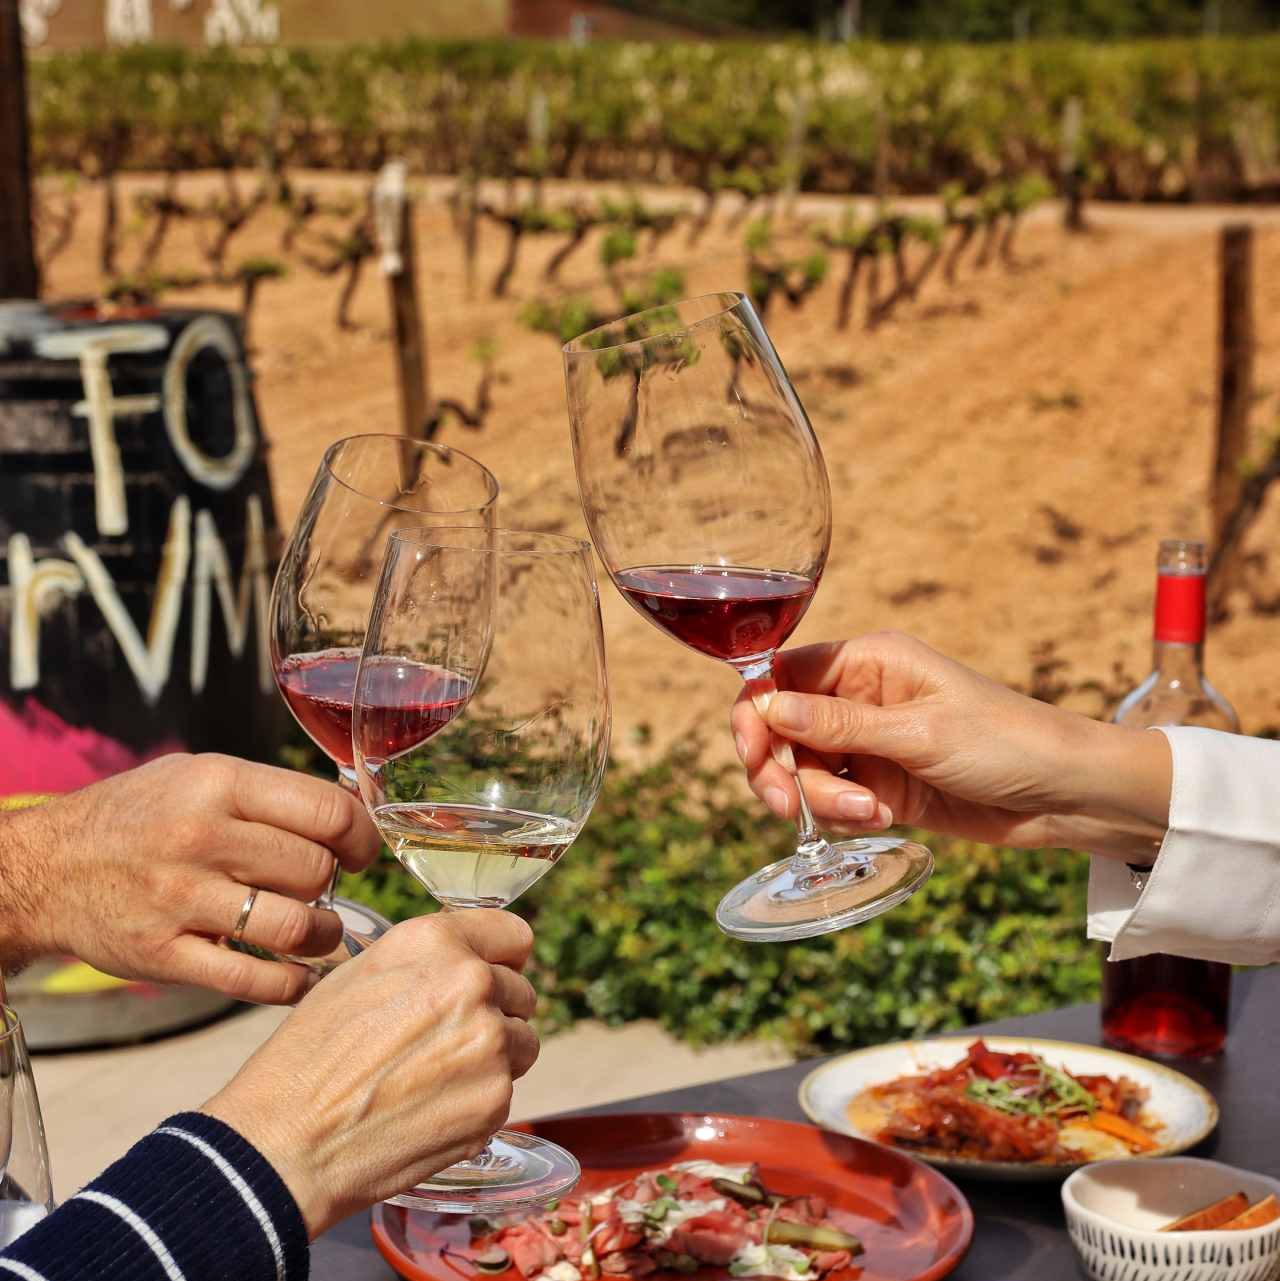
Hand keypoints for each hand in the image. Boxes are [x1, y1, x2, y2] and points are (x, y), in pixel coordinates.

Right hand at [0, 754, 379, 1003]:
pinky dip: (291, 984)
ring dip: (323, 935)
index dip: (361, 836)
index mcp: (218, 784)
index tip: (361, 851)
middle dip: (336, 883)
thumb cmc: (135, 817)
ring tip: (319, 931)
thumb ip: (267, 792)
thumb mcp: (198, 775)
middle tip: (325, 889)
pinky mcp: (163, 955)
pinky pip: (251, 981)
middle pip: (316, 870)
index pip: (326, 811)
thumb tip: (347, 812)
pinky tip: (300, 974)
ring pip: (294, 926)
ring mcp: (181, 900)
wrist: (41, 868)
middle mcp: (202, 838)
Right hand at [201, 909, 538, 1236]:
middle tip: (445, 1039)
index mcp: (436, 942)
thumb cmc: (310, 1057)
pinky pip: (507, 1089)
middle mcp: (471, 982)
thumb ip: (427, 958)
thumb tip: (473, 957)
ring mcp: (489, 1042)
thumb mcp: (359, 973)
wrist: (288, 1142)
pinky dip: (479, 1099)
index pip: (513, 934)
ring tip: (436, 1075)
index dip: (502, 957)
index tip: (492, 974)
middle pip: (520, 990)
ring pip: (523, 1041)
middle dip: (494, 1011)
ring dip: (495, 1056)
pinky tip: (432, 1106)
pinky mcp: (495, 1098)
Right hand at [731, 631, 1172, 859]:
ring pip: (800, 771)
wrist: (1066, 795)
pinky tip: (883, 819)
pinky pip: (830, 800)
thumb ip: (838, 725)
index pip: (779, 675)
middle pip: (778, 731)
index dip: (756, 714)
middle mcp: (857, 697)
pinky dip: (842, 816)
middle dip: (780, 771)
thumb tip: (765, 707)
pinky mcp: (878, 784)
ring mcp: (866, 743)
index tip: (754, 755)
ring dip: (820, 799)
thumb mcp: (919, 733)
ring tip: (870, 814)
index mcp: (866, 662)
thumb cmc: (1006, 742)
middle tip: (791, 808)